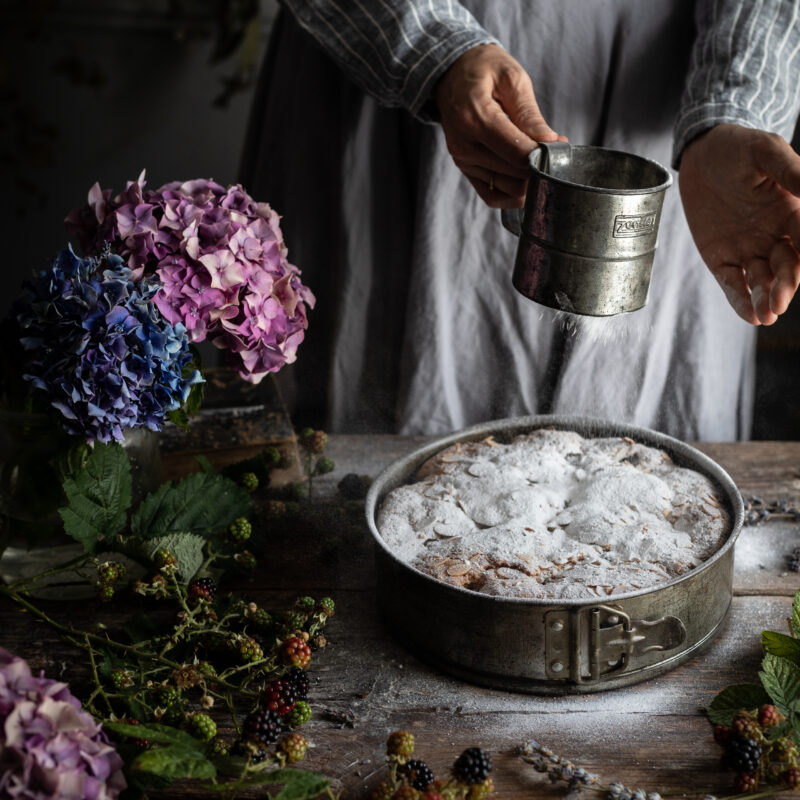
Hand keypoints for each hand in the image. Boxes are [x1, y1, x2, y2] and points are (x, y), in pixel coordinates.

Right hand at [434, 44, 564, 208]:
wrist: (451, 74)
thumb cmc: (484, 70)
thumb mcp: (512, 78)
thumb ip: (530, 114)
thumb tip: (550, 142)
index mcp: (476, 119)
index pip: (518, 154)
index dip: (545, 154)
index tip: (559, 142)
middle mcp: (465, 146)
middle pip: (515, 175)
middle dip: (541, 165)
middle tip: (553, 147)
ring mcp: (463, 161)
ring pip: (509, 190)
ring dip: (530, 180)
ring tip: (538, 156)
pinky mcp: (465, 170)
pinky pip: (493, 197)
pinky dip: (514, 194)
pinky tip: (526, 177)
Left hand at [679, 123, 799, 324]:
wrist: (700, 155)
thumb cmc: (738, 148)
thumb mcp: (766, 152)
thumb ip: (792, 172)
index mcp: (792, 210)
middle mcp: (775, 235)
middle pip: (788, 265)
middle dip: (787, 283)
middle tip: (781, 301)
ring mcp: (748, 249)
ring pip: (763, 280)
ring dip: (766, 298)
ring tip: (767, 314)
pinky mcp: (722, 259)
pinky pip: (734, 285)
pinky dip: (741, 301)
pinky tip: (751, 316)